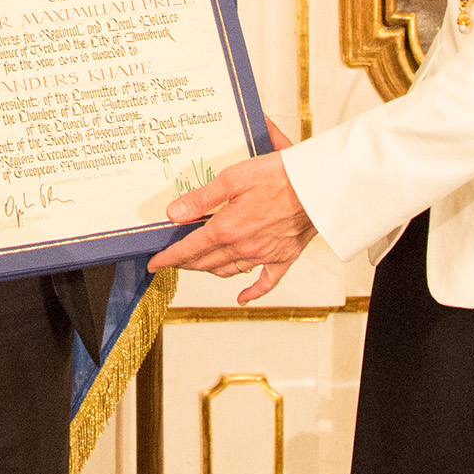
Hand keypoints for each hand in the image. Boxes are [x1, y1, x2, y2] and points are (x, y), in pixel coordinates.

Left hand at [148, 122, 313, 305]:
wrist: (319, 187)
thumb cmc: (279, 176)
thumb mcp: (232, 179)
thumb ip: (201, 199)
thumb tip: (173, 215)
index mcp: (226, 229)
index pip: (188, 249)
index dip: (168, 258)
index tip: (154, 264)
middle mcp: (242, 247)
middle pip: (205, 262)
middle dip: (184, 263)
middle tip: (171, 262)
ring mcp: (264, 255)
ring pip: (228, 271)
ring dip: (209, 270)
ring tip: (198, 266)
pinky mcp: (284, 257)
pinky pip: (266, 282)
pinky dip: (252, 292)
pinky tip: (242, 298)